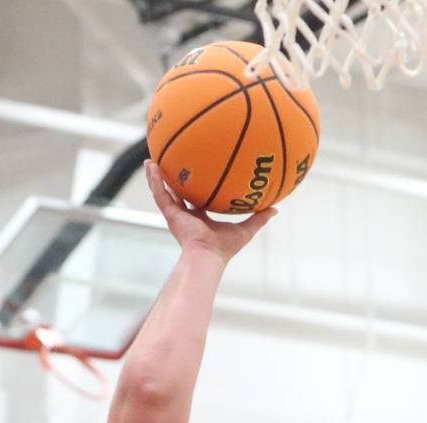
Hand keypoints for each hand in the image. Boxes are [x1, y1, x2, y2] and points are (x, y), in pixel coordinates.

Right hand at [145, 161, 275, 263]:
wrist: (207, 258)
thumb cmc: (224, 249)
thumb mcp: (246, 230)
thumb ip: (259, 218)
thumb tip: (276, 209)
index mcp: (200, 219)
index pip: (196, 201)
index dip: (195, 188)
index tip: (195, 175)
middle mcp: (185, 216)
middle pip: (177, 194)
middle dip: (172, 180)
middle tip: (170, 162)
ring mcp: (176, 215)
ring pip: (163, 192)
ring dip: (156, 177)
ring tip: (151, 160)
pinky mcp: (170, 215)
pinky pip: (159, 194)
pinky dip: (154, 180)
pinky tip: (151, 165)